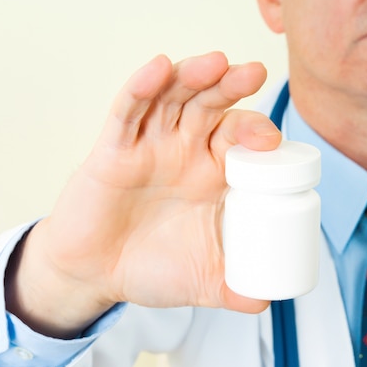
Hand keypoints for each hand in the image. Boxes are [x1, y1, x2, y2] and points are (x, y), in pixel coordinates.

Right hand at [6, 52, 280, 336]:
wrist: (95, 276)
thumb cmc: (148, 270)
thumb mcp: (200, 282)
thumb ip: (234, 290)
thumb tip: (266, 302)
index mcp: (210, 178)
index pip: (240, 139)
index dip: (256, 131)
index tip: (271, 140)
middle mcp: (182, 154)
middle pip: (211, 106)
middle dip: (232, 87)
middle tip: (254, 75)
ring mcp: (148, 148)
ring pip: (173, 98)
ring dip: (193, 75)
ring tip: (216, 64)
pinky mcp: (113, 151)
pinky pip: (127, 112)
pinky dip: (141, 89)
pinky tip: (158, 69)